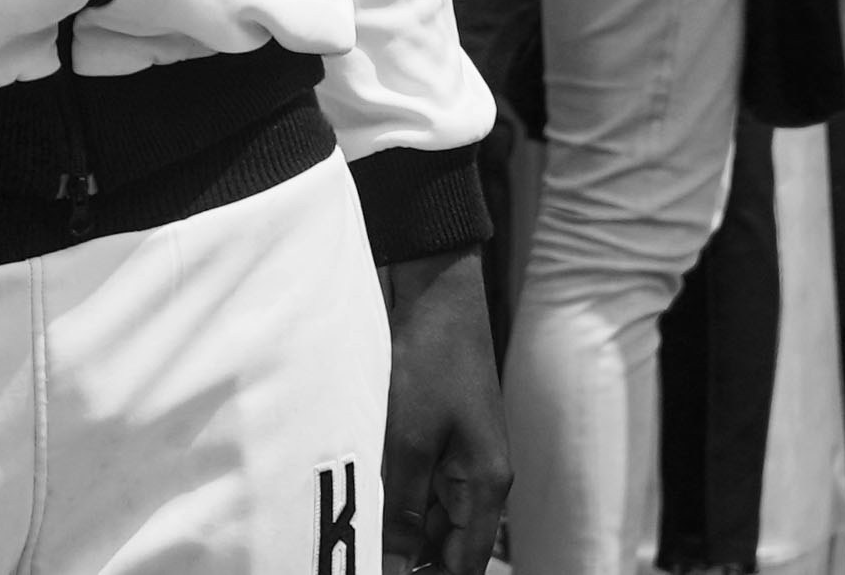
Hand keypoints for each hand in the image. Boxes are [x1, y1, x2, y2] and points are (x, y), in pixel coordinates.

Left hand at [381, 250, 508, 572]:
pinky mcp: (442, 440)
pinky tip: (365, 494)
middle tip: (359, 553)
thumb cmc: (432, 361)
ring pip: (430, 517)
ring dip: (398, 526)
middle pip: (447, 545)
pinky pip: (421, 486)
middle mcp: (481, 479)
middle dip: (408, 556)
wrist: (438, 296)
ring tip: (357, 524)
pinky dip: (396, 496)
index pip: (465, 565)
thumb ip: (404, 511)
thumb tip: (396, 568)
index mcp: (487, 485)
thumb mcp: (409, 442)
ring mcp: (462, 460)